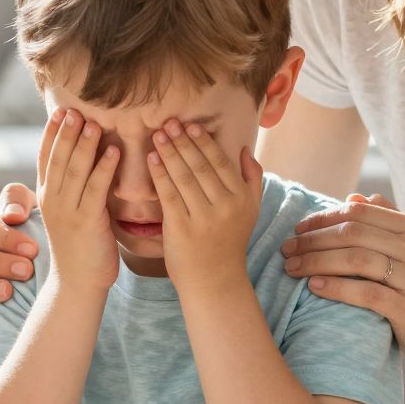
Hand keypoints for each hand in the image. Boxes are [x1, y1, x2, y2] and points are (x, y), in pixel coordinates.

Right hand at [37, 108, 120, 289]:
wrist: (78, 282)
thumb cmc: (81, 245)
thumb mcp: (71, 211)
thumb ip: (75, 186)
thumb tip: (87, 158)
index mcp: (47, 196)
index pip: (45, 157)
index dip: (52, 134)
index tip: (60, 111)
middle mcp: (53, 200)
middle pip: (58, 158)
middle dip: (67, 132)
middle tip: (75, 108)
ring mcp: (68, 211)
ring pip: (74, 170)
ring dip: (85, 145)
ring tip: (93, 123)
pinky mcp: (86, 222)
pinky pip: (96, 190)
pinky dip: (104, 168)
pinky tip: (114, 151)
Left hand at [148, 120, 263, 296]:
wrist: (214, 280)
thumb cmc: (229, 242)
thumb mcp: (251, 211)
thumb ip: (253, 179)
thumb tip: (245, 149)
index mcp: (241, 198)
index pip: (220, 162)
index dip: (204, 142)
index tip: (191, 126)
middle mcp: (225, 206)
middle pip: (200, 166)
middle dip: (183, 142)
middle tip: (169, 123)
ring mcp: (203, 217)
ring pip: (183, 177)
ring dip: (169, 152)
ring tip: (159, 135)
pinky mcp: (181, 228)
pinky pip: (168, 194)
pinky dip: (159, 174)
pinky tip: (152, 159)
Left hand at [279, 193, 404, 368]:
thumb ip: (386, 221)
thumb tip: (353, 197)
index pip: (360, 212)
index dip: (324, 217)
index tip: (298, 229)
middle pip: (354, 233)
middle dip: (313, 239)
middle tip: (286, 249)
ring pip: (356, 259)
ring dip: (317, 261)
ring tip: (292, 268)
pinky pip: (365, 293)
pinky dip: (335, 287)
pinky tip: (313, 286)